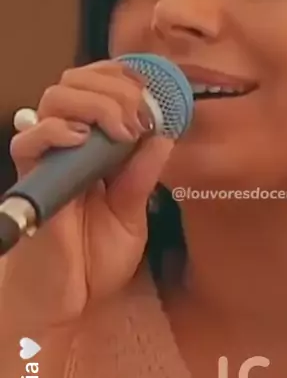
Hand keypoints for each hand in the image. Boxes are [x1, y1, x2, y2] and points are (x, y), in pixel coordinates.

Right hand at [1, 60, 173, 332]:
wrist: (68, 300)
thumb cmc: (96, 258)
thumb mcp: (132, 214)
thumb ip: (143, 175)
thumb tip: (164, 135)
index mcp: (97, 145)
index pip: (101, 87)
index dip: (126, 77)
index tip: (157, 89)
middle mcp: (70, 143)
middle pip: (77, 81)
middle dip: (116, 87)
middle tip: (142, 114)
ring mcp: (49, 158)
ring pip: (55, 98)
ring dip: (95, 102)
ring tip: (122, 129)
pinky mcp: (31, 179)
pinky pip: (30, 140)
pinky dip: (57, 129)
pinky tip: (83, 139)